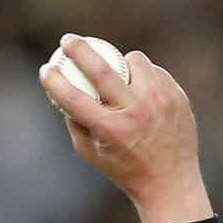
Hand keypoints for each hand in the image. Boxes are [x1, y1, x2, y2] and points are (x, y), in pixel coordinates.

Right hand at [39, 37, 212, 222]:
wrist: (169, 181)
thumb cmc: (124, 169)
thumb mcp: (91, 153)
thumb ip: (75, 121)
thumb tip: (62, 90)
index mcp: (110, 129)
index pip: (73, 97)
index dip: (54, 80)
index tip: (46, 68)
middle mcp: (135, 112)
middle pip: (101, 69)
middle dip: (79, 49)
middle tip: (67, 40)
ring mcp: (159, 100)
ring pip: (134, 60)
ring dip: (121, 62)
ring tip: (119, 74)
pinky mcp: (176, 95)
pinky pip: (154, 71)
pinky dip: (143, 76)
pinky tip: (141, 90)